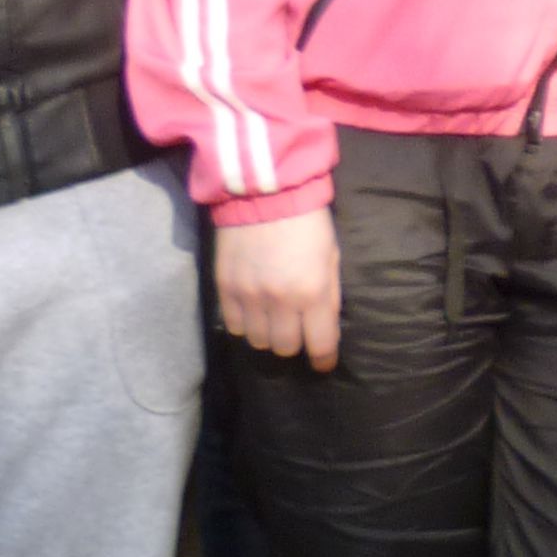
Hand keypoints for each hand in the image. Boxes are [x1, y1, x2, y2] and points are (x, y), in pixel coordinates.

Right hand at [218, 210, 342, 372]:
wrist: (264, 194)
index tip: (323, 363)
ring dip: (269, 336)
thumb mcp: (331, 257)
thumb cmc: (308, 223)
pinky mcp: (225, 289)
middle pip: (285, 349)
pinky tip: (253, 311)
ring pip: (258, 342)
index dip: (323, 359)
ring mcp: (249, 297)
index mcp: (313, 292)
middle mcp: (279, 301)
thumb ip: (329, 295)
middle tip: (297, 331)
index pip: (319, 344)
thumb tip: (326, 328)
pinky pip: (234, 327)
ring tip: (274, 321)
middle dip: (295, 344)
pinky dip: (245, 325)